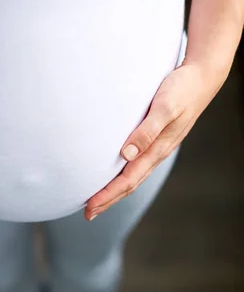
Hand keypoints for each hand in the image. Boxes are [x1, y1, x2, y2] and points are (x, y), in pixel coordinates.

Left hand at [84, 60, 228, 220]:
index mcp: (157, 149)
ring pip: (133, 176)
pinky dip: (122, 175)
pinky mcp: (156, 140)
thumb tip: (127, 154)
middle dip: (108, 200)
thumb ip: (147, 130)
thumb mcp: (165, 107)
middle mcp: (156, 153)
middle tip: (88, 214)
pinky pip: (136, 165)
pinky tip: (114, 174)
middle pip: (129, 184)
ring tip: (98, 200)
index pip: (128, 180)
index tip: (90, 206)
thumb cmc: (182, 89)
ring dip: (115, 191)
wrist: (202, 77)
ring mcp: (157, 148)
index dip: (108, 195)